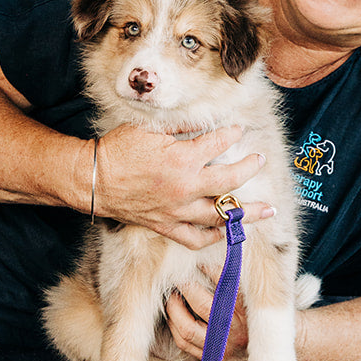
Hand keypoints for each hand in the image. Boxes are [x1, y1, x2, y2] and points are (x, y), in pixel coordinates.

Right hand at [93, 124, 274, 249]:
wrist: (93, 180)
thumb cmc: (118, 150)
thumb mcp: (150, 129)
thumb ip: (180, 126)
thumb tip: (204, 123)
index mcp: (182, 158)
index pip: (218, 144)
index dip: (231, 134)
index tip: (237, 130)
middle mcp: (185, 187)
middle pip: (230, 181)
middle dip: (249, 168)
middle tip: (260, 160)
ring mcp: (178, 210)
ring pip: (221, 215)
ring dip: (247, 213)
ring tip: (267, 210)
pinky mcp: (167, 226)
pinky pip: (196, 238)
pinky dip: (214, 236)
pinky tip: (226, 232)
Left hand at [164, 262, 250, 360]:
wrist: (264, 350)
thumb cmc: (253, 319)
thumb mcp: (251, 299)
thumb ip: (234, 280)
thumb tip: (214, 261)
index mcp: (246, 313)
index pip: (227, 287)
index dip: (210, 271)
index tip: (201, 264)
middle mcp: (233, 332)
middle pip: (203, 306)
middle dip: (187, 288)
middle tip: (181, 279)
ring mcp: (220, 348)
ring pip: (187, 329)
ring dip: (174, 309)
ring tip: (173, 297)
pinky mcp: (210, 357)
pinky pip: (184, 343)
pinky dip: (174, 327)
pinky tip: (174, 315)